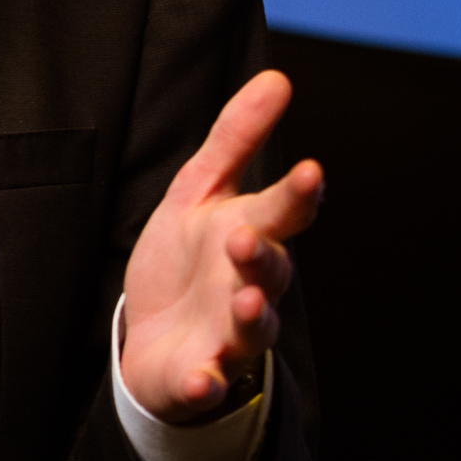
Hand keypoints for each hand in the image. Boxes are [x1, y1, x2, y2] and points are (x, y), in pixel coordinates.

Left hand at [119, 71, 322, 425]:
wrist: (152, 337)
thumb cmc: (185, 260)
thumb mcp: (201, 191)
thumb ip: (236, 139)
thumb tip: (277, 77)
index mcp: (252, 235)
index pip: (284, 212)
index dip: (298, 194)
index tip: (309, 170)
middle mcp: (250, 286)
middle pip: (271, 271)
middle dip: (264, 255)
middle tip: (247, 236)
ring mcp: (228, 335)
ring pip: (252, 328)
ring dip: (251, 315)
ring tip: (244, 300)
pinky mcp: (199, 376)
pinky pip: (208, 382)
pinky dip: (207, 382)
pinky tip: (203, 378)